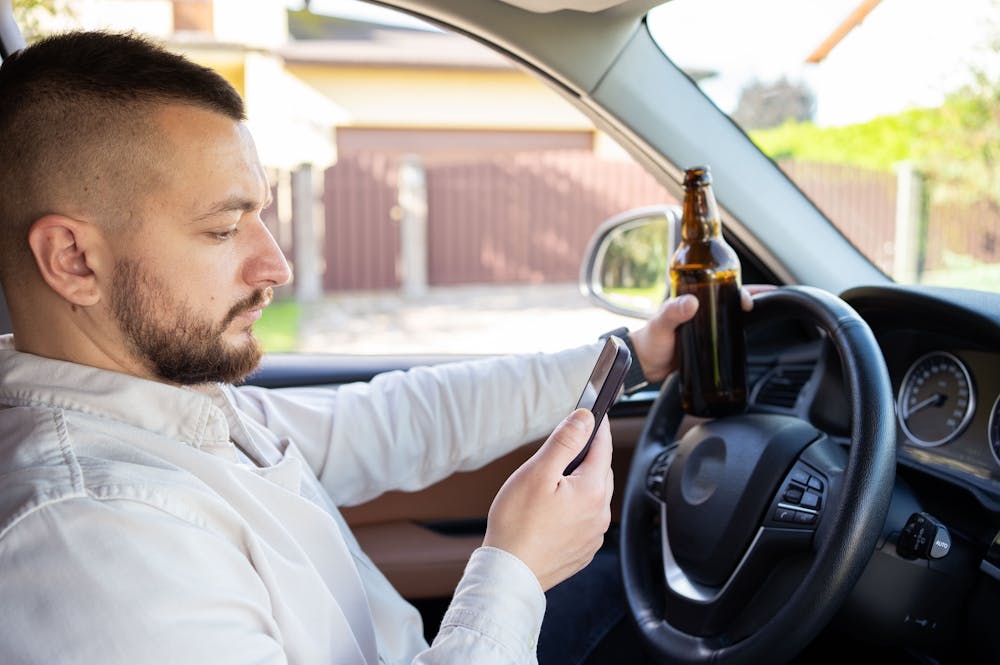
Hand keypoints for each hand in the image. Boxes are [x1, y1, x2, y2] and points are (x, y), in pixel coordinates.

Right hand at [483, 408, 612, 590]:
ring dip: (580, 483)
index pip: (603, 447)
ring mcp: (593, 535)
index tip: (596, 412)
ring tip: (552, 483)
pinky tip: (552, 510)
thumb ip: (565, 442)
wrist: (508, 574)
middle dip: (586, 456)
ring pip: (593, 497)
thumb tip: (584, 419)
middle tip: (564, 448)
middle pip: (600, 471)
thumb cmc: (517, 524)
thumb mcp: (538, 472)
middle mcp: (600, 514)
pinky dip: (575, 508)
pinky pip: (586, 519)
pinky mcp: (582, 550)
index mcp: (593, 491)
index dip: (598, 426)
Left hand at [627, 283, 776, 382]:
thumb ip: (672, 312)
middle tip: (770, 303)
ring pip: (731, 315)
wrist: (643, 365)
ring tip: (768, 317)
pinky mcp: (706, 342)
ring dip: (749, 316)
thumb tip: (691, 303)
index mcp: (691, 297)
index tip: (751, 299)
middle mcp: (701, 309)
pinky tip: (750, 338)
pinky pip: (727, 334)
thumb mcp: (660, 324)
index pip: (721, 286)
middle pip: (731, 299)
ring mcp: (704, 326)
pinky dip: (740, 334)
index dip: (740, 289)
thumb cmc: (648, 341)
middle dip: (752, 298)